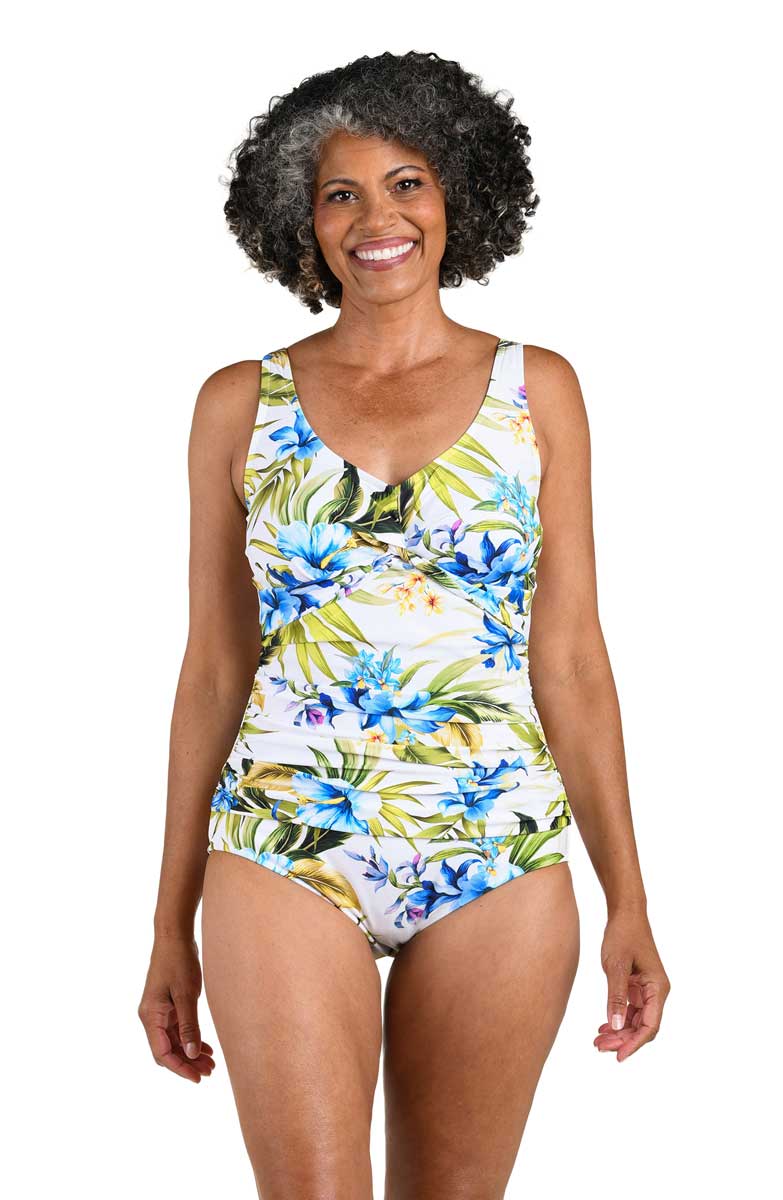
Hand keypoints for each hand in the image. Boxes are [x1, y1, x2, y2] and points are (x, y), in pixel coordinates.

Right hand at [138, 933, 215, 1082]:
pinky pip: (177, 1029)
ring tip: (212, 1062)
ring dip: (190, 1052)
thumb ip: (189, 1024)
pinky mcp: (167, 1005)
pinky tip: (205, 1046)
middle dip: (187, 1063)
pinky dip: (190, 1038)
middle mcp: (151, 1017)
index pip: (162, 1053)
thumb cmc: (179, 961)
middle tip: (210, 1071)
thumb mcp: (187, 995)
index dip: (180, 1068)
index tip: (198, 1078)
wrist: (174, 935)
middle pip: (167, 1050)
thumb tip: (190, 1054)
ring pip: (173, 1041)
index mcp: (151, 1016)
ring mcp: (159, 1012)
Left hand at [594, 908, 670, 1061]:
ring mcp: (647, 989)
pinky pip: (630, 1010)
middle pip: (643, 1026)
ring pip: (636, 1020)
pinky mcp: (637, 986)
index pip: (650, 1026)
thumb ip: (616, 996)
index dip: (634, 1044)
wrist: (625, 913)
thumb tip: (616, 1025)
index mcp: (658, 988)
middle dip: (623, 1040)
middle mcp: (656, 991)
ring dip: (619, 1032)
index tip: (618, 1056)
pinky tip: (603, 1028)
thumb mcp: (616, 966)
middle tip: (599, 1047)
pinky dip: (617, 1019)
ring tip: (598, 1041)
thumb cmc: (623, 935)